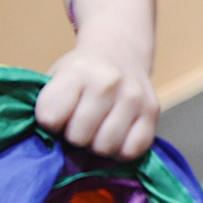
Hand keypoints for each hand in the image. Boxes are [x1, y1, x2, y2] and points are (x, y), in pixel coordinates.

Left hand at [34, 41, 157, 159]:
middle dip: (74, 137)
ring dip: (97, 146)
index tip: (56, 115)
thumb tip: (56, 151)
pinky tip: (116, 136)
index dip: (49, 124)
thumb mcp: (55, 78)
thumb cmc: (80, 73)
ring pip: (105, 147)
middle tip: (78, 124)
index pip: (50, 118)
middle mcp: (110, 81)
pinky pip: (132, 150)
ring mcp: (135, 96)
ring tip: (97, 130)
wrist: (119, 51)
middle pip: (78, 137)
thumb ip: (49, 109)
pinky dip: (120, 151)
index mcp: (78, 70)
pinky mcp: (153, 111)